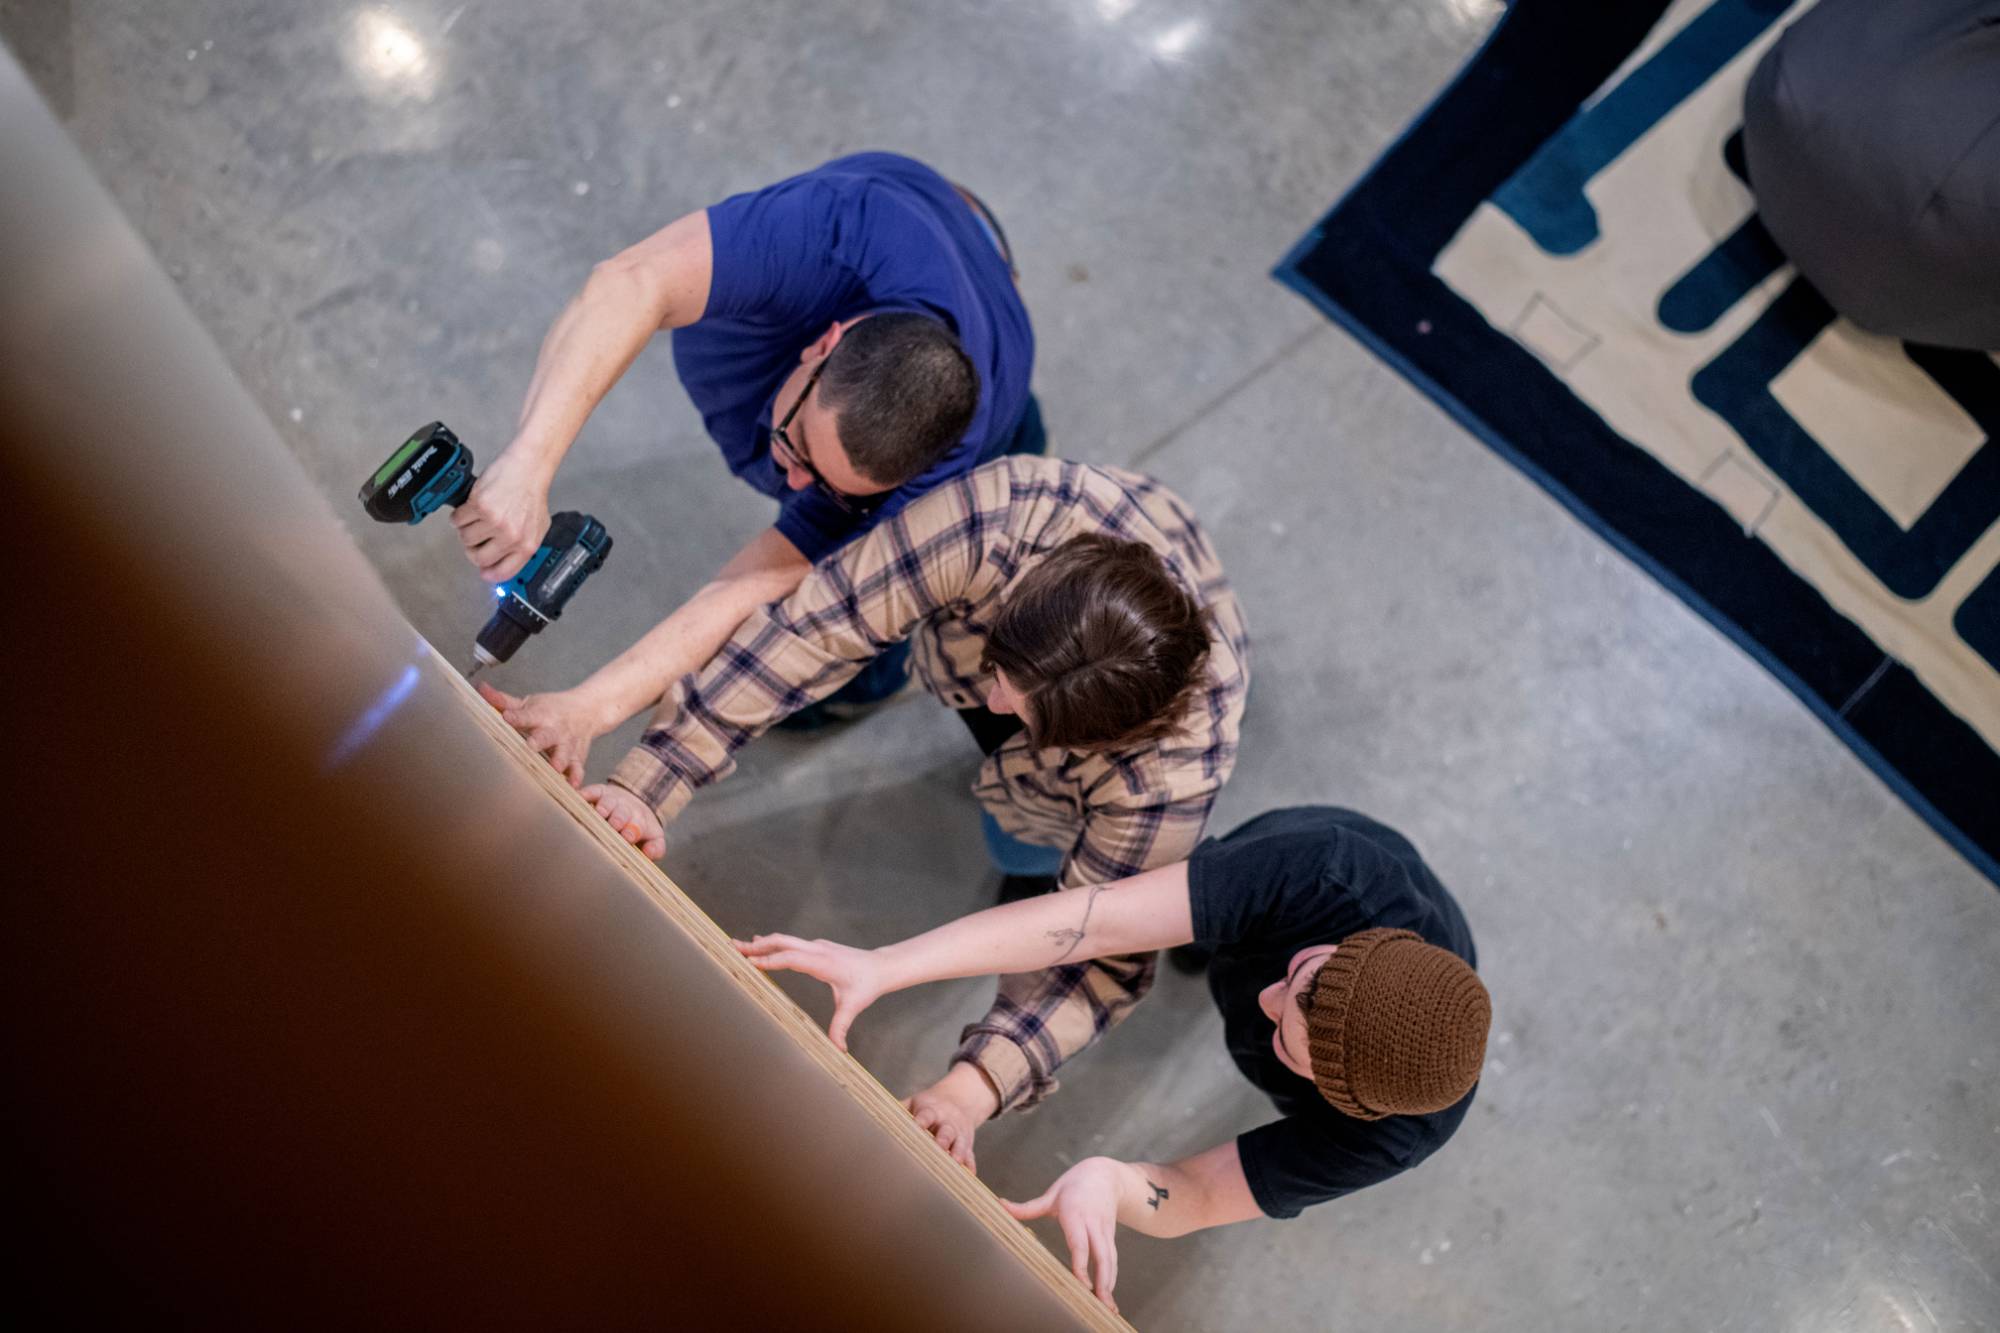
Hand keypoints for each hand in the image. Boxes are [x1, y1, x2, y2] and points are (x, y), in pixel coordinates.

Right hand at [451, 447, 550, 582]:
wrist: (528, 468)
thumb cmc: (532, 494)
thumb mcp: (537, 527)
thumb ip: (522, 547)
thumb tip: (501, 565)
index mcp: (527, 545)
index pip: (503, 572)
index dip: (488, 573)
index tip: (482, 570)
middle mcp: (511, 537)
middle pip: (478, 558)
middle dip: (472, 550)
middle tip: (474, 539)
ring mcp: (495, 522)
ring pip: (465, 538)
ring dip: (465, 530)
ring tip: (475, 518)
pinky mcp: (479, 506)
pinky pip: (457, 520)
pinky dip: (458, 515)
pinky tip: (468, 508)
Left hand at [477, 681, 605, 787]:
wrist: (589, 709)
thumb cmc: (553, 709)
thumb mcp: (530, 703)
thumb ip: (503, 701)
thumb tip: (480, 688)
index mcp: (540, 715)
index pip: (526, 715)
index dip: (516, 716)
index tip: (507, 717)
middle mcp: (555, 729)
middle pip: (547, 735)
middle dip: (540, 740)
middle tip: (531, 746)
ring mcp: (567, 744)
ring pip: (564, 753)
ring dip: (560, 760)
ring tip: (555, 768)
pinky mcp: (576, 757)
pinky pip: (577, 768)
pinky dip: (576, 776)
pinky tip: (572, 785)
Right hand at [578, 780, 666, 858]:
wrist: (636, 800)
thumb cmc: (640, 826)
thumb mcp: (653, 837)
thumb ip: (656, 848)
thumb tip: (649, 854)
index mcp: (639, 822)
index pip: (637, 827)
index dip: (632, 832)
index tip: (627, 838)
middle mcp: (625, 810)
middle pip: (622, 814)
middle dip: (618, 819)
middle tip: (613, 826)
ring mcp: (612, 800)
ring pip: (608, 802)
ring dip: (604, 807)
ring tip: (598, 813)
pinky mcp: (600, 791)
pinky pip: (593, 790)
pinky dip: (586, 793)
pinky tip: (579, 797)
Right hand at [734, 934, 888, 1050]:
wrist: (881, 967)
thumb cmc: (867, 985)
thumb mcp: (854, 1007)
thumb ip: (841, 1027)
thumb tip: (838, 1050)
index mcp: (823, 962)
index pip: (791, 958)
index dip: (770, 960)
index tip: (750, 962)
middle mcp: (817, 949)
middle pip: (782, 942)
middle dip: (757, 945)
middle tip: (734, 947)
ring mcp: (816, 946)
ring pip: (784, 939)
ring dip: (762, 942)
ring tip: (740, 946)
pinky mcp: (816, 947)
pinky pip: (790, 942)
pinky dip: (773, 943)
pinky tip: (761, 944)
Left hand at [902, 1063, 998, 1171]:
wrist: (960, 1101)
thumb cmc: (928, 1107)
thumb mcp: (914, 1102)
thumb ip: (898, 1110)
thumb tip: (868, 1115)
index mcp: (932, 1110)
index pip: (927, 1114)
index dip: (922, 1120)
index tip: (917, 1126)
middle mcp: (948, 1122)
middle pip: (947, 1130)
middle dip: (943, 1139)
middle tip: (938, 1147)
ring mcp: (960, 1134)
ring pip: (961, 1143)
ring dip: (958, 1153)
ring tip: (955, 1162)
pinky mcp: (968, 1145)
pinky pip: (971, 1156)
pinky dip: (970, 1166)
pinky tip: (968, 1176)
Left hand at [1003, 1157, 1136, 1311]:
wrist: (1104, 1174)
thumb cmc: (1073, 1185)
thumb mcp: (1051, 1194)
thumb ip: (1027, 1207)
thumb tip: (1000, 1204)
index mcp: (1076, 1213)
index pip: (1080, 1242)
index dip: (1082, 1264)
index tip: (1082, 1283)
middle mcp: (1093, 1223)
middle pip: (1101, 1254)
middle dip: (1102, 1279)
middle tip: (1099, 1302)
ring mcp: (1105, 1230)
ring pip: (1110, 1259)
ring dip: (1109, 1283)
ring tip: (1108, 1307)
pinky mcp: (1111, 1236)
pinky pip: (1113, 1259)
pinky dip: (1112, 1278)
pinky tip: (1108, 1296)